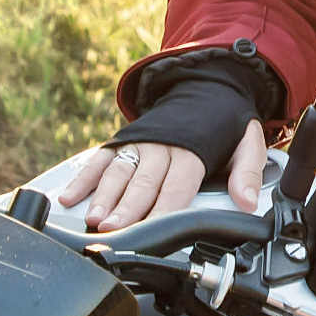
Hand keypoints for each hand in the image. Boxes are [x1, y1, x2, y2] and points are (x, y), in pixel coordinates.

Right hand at [57, 119, 267, 231]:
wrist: (207, 86)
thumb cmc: (225, 122)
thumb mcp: (248, 142)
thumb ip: (249, 172)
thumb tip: (249, 203)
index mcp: (192, 150)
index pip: (177, 185)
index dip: (164, 209)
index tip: (153, 230)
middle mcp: (162, 146)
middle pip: (143, 182)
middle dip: (126, 207)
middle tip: (111, 228)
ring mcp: (139, 142)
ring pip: (118, 172)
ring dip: (103, 196)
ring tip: (92, 217)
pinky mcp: (123, 140)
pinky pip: (99, 159)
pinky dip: (82, 177)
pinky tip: (67, 196)